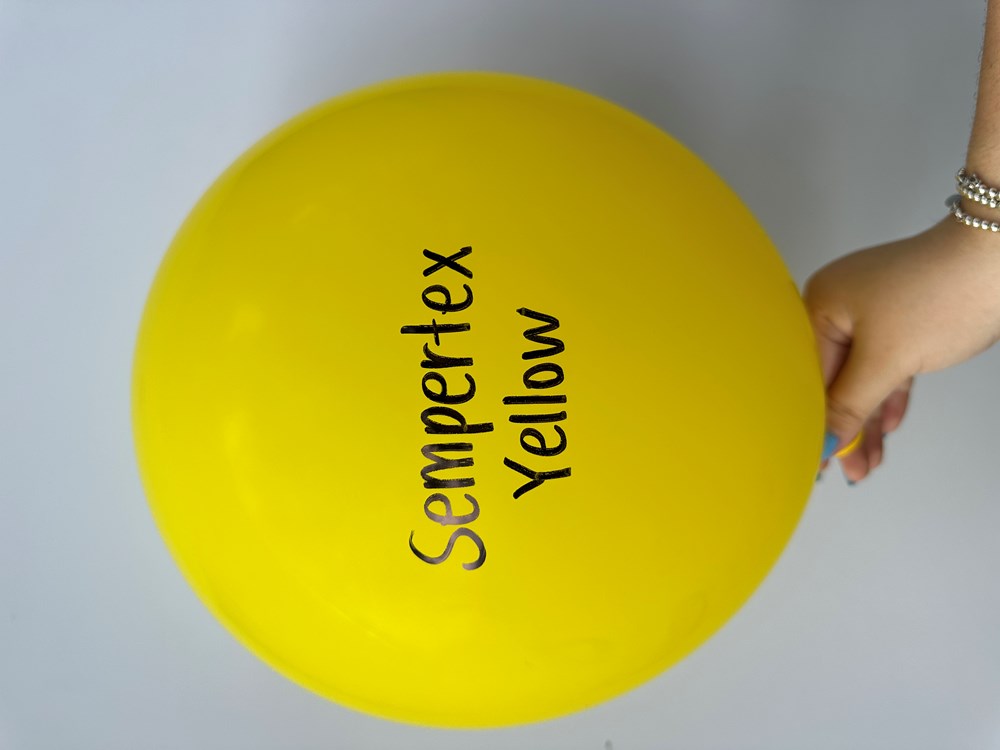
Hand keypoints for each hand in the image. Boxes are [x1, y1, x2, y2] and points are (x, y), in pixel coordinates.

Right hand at [804, 217, 999, 481]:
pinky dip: (887, 394)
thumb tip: (824, 442)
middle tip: (848, 470)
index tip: (818, 460)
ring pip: (862, 375)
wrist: (999, 260)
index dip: (816, 419)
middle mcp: (839, 305)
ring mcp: (871, 311)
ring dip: (867, 417)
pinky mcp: (902, 319)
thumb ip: (850, 405)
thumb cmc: (939, 297)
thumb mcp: (887, 360)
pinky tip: (886, 428)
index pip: (810, 374)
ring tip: (868, 463)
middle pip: (834, 378)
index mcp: (821, 303)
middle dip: (844, 425)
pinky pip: (885, 365)